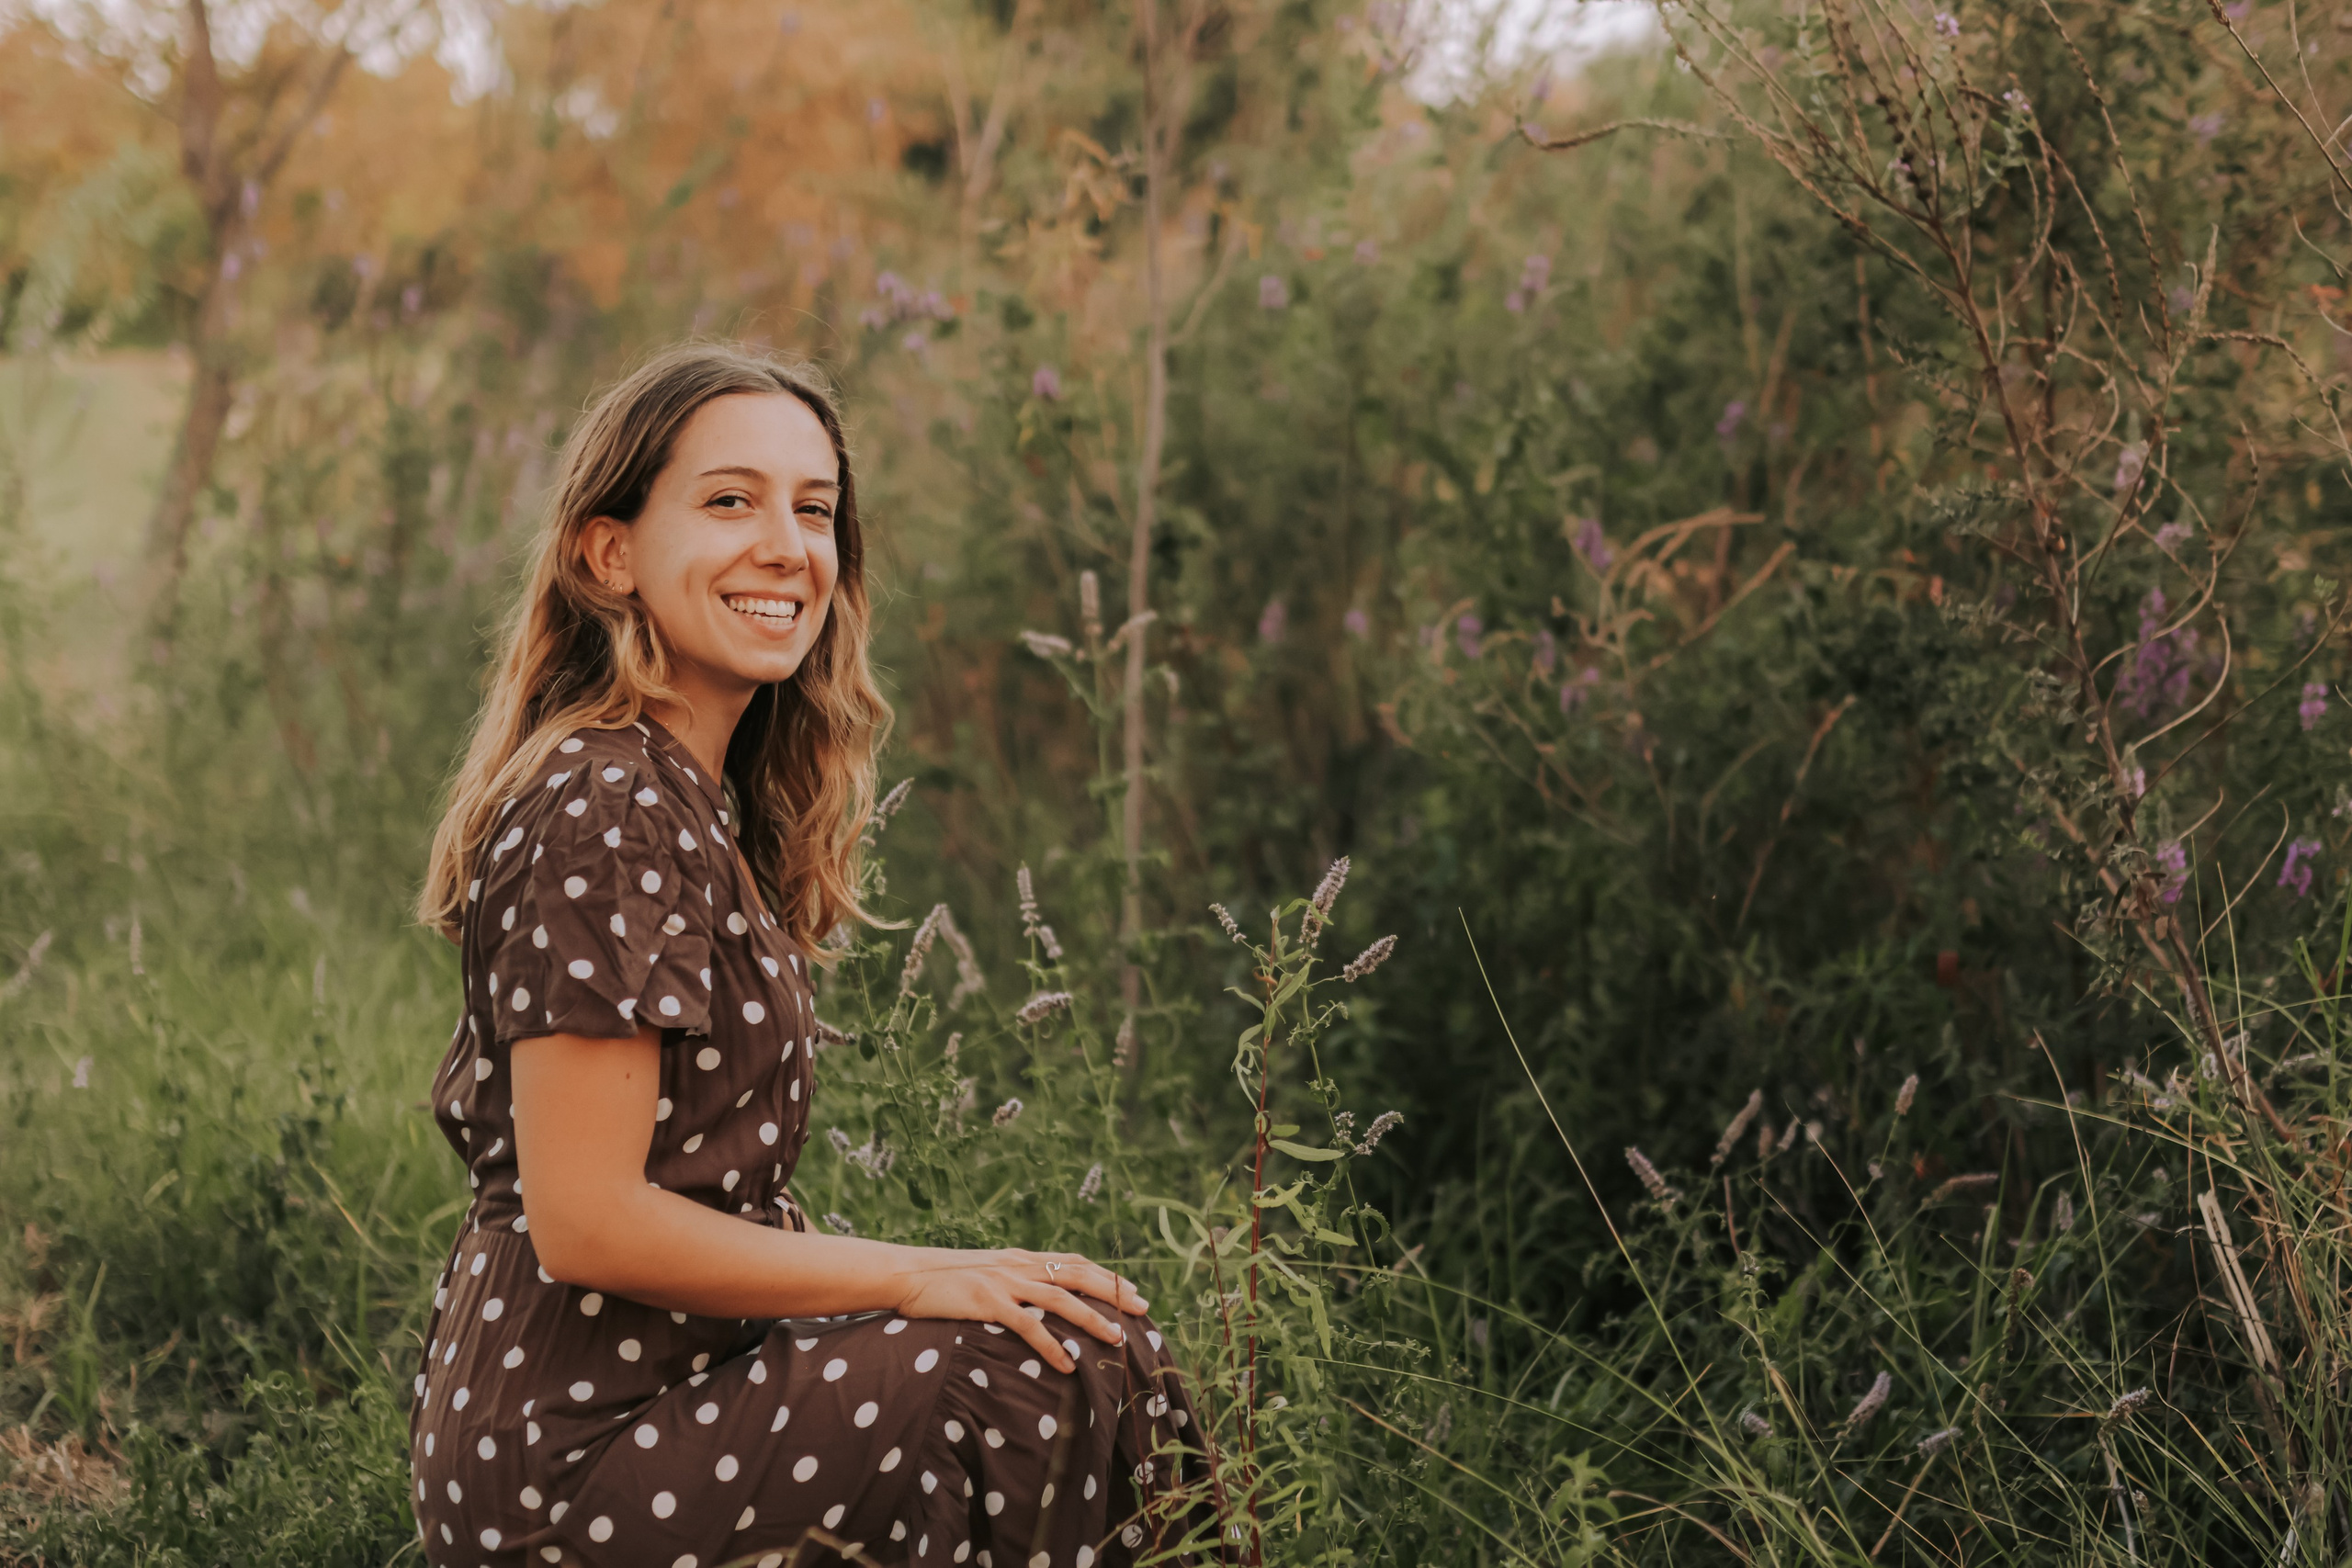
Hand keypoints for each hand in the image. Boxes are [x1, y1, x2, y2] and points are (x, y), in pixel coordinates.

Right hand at [891, 1248, 1150, 1372]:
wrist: (906, 1274)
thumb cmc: (943, 1280)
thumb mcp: (984, 1273)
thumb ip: (1011, 1281)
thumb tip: (1033, 1300)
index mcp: (1020, 1259)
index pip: (1074, 1262)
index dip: (1105, 1276)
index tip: (1130, 1291)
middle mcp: (1019, 1266)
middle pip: (1078, 1275)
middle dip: (1113, 1292)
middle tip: (1142, 1309)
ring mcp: (1005, 1283)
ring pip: (1061, 1299)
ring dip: (1092, 1320)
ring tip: (1116, 1339)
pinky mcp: (988, 1303)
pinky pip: (1027, 1326)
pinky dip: (1051, 1346)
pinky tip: (1067, 1365)